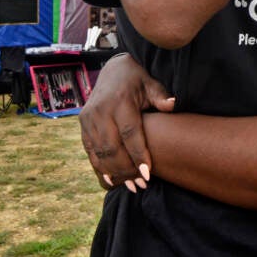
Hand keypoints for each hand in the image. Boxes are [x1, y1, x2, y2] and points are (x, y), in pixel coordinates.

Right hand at [79, 53, 175, 190]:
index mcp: (120, 100)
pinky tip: (113, 182)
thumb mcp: (151, 84)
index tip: (148, 174)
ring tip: (131, 186)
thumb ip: (161, 96)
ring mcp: (89, 119)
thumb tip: (173, 105)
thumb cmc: (137, 80)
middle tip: (141, 185)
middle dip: (127, 170)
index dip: (138, 155)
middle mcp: (101, 110)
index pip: (129, 133)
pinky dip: (100, 168)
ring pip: (99, 153)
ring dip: (114, 173)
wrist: (112, 70)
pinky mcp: (83, 125)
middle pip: (112, 148)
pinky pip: (90, 152)